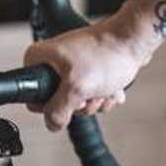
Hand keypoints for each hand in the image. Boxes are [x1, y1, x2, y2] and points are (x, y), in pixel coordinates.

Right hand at [22, 19, 148, 130]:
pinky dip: (103, 96)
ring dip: (95, 101)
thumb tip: (52, 124)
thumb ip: (58, 111)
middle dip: (81, 103)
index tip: (69, 96)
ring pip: (77, 102)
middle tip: (90, 90)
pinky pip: (91, 96)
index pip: (33, 97)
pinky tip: (111, 86)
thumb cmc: (106, 53)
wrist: (133, 41)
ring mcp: (71, 68)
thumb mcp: (77, 87)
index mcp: (39, 59)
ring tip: (104, 86)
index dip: (52, 104)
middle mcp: (52, 63)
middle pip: (57, 103)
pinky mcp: (88, 73)